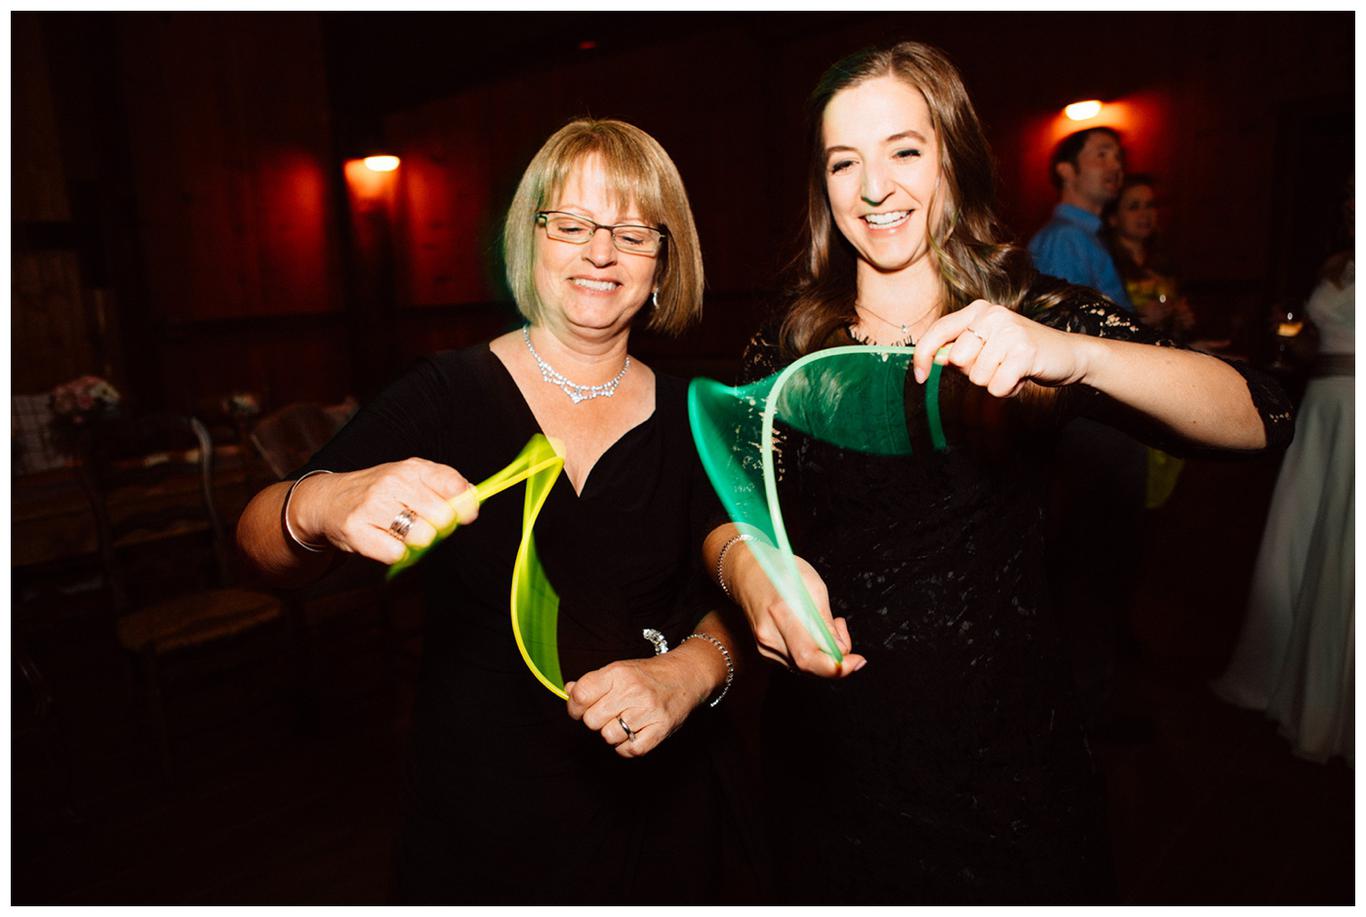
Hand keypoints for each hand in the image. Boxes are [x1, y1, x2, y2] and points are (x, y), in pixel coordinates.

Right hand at [290, 458, 477, 562]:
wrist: (330, 500)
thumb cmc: (381, 492)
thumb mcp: (412, 478)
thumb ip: (445, 486)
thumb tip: (473, 501)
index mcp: (412, 468)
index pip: (453, 484)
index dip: (465, 505)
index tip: (464, 515)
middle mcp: (393, 482)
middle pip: (442, 516)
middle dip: (439, 528)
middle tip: (423, 525)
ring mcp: (374, 505)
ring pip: (422, 537)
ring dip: (418, 543)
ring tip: (402, 533)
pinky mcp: (357, 530)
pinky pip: (397, 555)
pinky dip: (396, 554)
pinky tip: (385, 541)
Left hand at [564, 652, 709, 757]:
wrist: (685, 676)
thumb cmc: (647, 675)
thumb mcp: (618, 670)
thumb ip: (592, 682)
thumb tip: (568, 690)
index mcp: (617, 673)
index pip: (580, 696)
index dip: (575, 707)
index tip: (580, 709)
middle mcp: (632, 690)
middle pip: (591, 720)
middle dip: (596, 720)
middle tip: (609, 714)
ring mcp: (647, 711)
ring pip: (608, 737)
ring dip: (613, 734)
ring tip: (624, 722)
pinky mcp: (660, 729)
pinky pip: (629, 750)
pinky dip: (627, 747)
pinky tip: (633, 734)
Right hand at [733, 548, 864, 677]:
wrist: (747, 573)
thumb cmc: (780, 571)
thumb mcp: (813, 585)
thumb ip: (826, 622)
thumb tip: (840, 650)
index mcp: (781, 613)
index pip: (810, 657)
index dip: (838, 667)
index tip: (857, 660)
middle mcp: (770, 636)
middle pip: (810, 666)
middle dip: (836, 658)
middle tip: (842, 633)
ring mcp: (765, 646)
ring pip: (806, 667)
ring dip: (824, 653)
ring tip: (826, 624)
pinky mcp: (766, 651)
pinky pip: (797, 661)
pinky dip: (812, 651)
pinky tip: (812, 631)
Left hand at [913, 299, 1091, 396]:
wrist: (1068, 354)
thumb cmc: (1021, 353)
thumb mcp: (987, 346)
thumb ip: (960, 349)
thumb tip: (935, 358)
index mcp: (978, 310)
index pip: (938, 331)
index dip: (923, 356)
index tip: (920, 377)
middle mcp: (991, 315)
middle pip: (957, 360)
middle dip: (973, 373)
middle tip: (997, 365)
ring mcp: (1008, 331)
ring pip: (977, 376)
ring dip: (993, 382)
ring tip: (1012, 370)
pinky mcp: (1023, 351)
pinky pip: (996, 387)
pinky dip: (1008, 390)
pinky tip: (1021, 376)